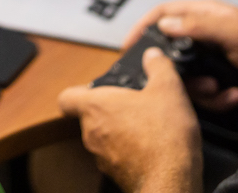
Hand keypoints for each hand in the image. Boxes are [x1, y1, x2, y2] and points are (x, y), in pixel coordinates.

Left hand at [60, 48, 201, 192]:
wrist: (170, 182)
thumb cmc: (163, 139)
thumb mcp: (168, 90)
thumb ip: (158, 67)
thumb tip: (154, 56)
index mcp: (95, 107)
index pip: (67, 97)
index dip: (78, 91)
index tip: (94, 88)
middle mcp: (91, 132)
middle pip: (90, 116)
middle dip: (111, 109)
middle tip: (133, 104)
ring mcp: (101, 156)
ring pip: (104, 137)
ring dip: (121, 130)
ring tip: (148, 125)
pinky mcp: (115, 174)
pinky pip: (117, 156)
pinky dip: (130, 150)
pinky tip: (153, 146)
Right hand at [123, 0, 237, 109]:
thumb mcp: (232, 29)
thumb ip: (198, 24)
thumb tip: (164, 25)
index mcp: (203, 16)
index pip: (163, 14)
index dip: (144, 27)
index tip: (128, 47)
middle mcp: (202, 38)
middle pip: (170, 53)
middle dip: (175, 72)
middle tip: (176, 82)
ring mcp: (210, 63)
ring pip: (185, 80)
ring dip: (200, 89)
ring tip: (218, 88)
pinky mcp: (219, 84)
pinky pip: (205, 96)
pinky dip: (218, 100)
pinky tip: (234, 96)